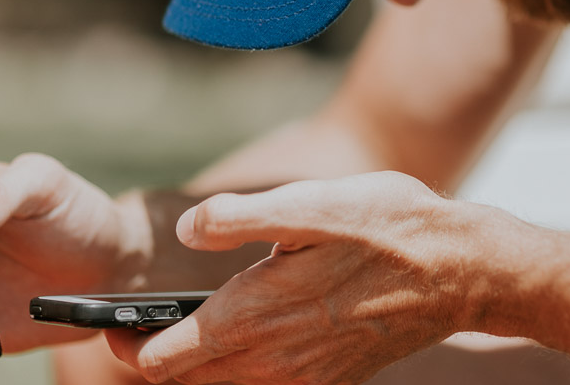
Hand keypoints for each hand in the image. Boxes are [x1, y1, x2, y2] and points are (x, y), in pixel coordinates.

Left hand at [105, 171, 477, 384]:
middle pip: (185, 382)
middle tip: (136, 326)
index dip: (126, 344)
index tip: (109, 325)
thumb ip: (239, 219)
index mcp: (256, 316)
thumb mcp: (312, 203)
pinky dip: (240, 369)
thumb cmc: (388, 226)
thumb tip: (186, 231)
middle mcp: (274, 361)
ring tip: (188, 326)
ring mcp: (304, 377)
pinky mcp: (330, 379)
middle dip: (153, 358)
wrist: (460, 270)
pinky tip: (252, 331)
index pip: (162, 360)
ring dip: (196, 365)